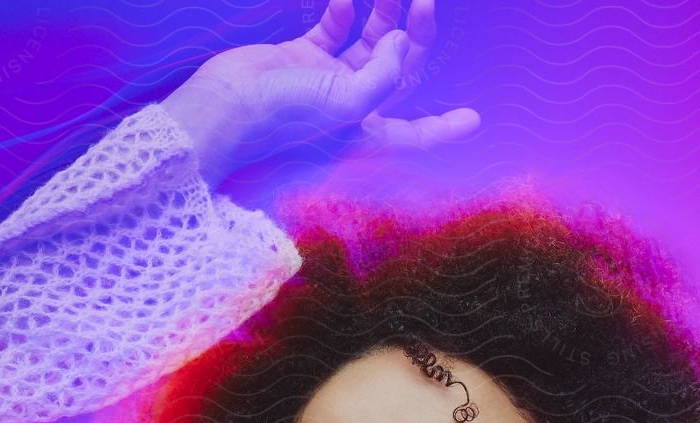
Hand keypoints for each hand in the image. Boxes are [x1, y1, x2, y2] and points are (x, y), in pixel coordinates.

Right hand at [162, 0, 479, 186]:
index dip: (444, 127)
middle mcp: (352, 108)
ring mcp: (328, 79)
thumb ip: (382, 73)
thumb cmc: (284, 117)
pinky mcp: (304, 55)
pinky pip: (337, 28)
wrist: (226, 106)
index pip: (415, 132)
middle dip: (417, 37)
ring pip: (371, 41)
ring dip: (386, 12)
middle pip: (399, 70)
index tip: (473, 119)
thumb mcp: (345, 104)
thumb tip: (399, 40)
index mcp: (366, 132)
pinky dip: (347, 9)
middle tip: (427, 1)